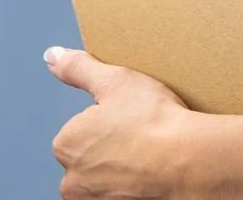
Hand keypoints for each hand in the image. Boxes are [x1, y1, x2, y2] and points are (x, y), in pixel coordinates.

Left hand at [46, 47, 207, 198]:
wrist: (189, 163)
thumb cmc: (153, 123)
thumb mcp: (114, 80)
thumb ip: (78, 69)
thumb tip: (53, 57)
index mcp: (66, 145)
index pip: (82, 128)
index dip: (108, 120)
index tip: (130, 118)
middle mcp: (72, 181)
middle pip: (90, 156)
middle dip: (111, 148)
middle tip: (140, 137)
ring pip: (104, 179)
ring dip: (121, 170)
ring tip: (148, 156)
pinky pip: (120, 194)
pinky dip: (132, 186)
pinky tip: (150, 173)